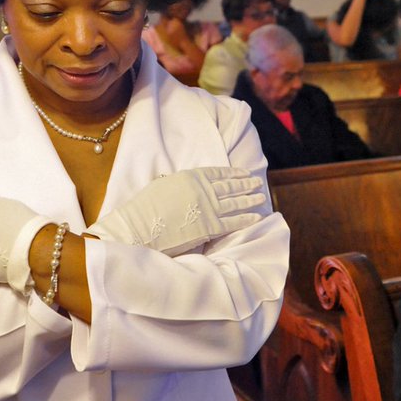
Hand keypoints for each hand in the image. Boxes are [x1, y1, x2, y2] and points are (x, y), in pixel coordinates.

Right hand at [85, 167, 265, 254]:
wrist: (139, 228)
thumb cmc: (143, 208)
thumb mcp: (160, 186)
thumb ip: (175, 182)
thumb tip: (177, 181)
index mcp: (191, 177)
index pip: (218, 173)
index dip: (233, 173)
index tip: (244, 173)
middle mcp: (204, 190)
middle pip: (230, 186)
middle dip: (246, 184)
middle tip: (257, 183)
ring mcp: (209, 208)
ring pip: (236, 202)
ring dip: (250, 199)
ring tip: (261, 197)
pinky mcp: (210, 227)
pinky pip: (234, 221)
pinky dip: (247, 218)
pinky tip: (256, 216)